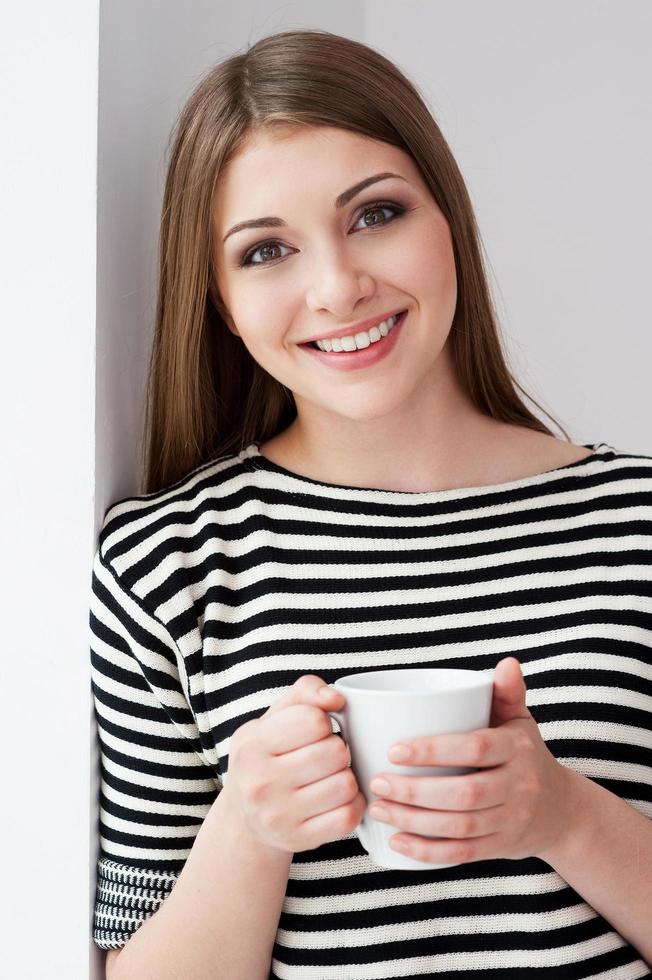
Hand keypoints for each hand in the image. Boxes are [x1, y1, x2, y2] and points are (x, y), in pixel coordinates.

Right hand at [227, 674, 365, 853]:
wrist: (245, 817)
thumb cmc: (268, 755)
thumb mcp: (275, 717)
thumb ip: (306, 692)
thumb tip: (336, 699)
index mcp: (252, 744)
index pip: (314, 720)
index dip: (324, 721)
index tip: (316, 730)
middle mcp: (260, 782)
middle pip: (335, 752)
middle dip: (338, 749)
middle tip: (326, 756)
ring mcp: (278, 816)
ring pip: (346, 784)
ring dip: (346, 776)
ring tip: (331, 775)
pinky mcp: (299, 840)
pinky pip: (349, 817)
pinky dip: (353, 804)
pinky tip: (337, 798)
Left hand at [367, 657, 573, 864]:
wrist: (561, 811)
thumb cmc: (525, 755)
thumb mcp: (520, 721)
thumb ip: (507, 693)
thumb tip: (506, 662)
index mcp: (517, 749)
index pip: (475, 748)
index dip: (433, 750)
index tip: (393, 749)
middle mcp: (518, 786)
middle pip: (464, 793)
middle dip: (415, 791)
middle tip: (376, 782)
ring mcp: (511, 820)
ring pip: (460, 826)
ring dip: (414, 821)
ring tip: (379, 808)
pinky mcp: (501, 848)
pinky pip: (463, 853)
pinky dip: (428, 852)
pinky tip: (397, 842)